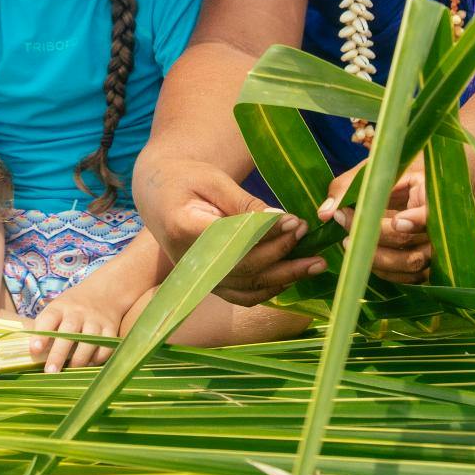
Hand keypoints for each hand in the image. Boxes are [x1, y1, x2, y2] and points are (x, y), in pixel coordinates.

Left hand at [26, 285, 123, 372]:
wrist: (104, 292)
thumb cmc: (72, 307)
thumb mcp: (57, 308)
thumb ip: (45, 326)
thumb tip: (32, 354)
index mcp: (60, 307)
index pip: (48, 319)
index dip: (41, 335)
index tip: (34, 350)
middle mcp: (78, 313)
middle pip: (68, 333)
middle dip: (58, 354)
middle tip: (50, 371)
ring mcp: (96, 320)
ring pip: (89, 342)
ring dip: (79, 360)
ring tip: (70, 371)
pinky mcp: (111, 328)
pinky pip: (106, 347)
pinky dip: (97, 358)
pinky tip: (89, 364)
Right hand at [139, 157, 324, 306]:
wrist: (159, 194)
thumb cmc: (186, 179)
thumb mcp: (213, 180)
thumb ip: (244, 204)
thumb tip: (282, 221)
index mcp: (184, 228)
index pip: (233, 239)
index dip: (267, 235)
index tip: (295, 222)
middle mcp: (189, 261)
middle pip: (243, 268)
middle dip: (282, 255)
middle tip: (309, 236)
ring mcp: (197, 277)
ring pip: (247, 288)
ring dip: (284, 277)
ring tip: (314, 263)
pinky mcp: (208, 283)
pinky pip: (242, 295)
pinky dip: (269, 289)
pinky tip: (292, 275)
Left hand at [318, 161, 432, 285]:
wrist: (413, 187)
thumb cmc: (391, 176)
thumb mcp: (372, 173)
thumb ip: (348, 188)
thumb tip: (325, 213)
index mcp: (432, 197)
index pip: (432, 214)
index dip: (418, 221)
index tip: (398, 221)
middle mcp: (439, 229)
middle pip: (415, 246)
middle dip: (377, 238)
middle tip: (345, 220)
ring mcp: (434, 250)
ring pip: (410, 265)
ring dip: (375, 258)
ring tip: (347, 241)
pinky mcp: (424, 265)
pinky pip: (407, 277)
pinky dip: (381, 270)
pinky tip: (359, 254)